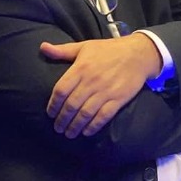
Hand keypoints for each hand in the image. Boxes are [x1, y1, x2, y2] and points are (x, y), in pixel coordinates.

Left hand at [40, 34, 161, 137]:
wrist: (138, 54)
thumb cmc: (109, 50)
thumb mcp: (84, 46)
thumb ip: (62, 50)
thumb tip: (42, 47)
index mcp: (81, 68)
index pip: (61, 90)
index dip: (53, 104)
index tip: (50, 113)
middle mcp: (91, 81)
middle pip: (71, 105)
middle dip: (62, 120)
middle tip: (58, 128)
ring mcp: (105, 91)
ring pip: (85, 113)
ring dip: (75, 126)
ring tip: (69, 134)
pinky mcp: (118, 99)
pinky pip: (103, 116)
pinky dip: (93, 126)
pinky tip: (86, 132)